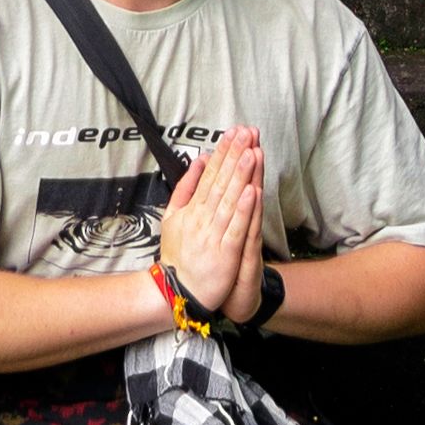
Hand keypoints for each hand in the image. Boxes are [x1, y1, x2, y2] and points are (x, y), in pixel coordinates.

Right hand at [159, 126, 262, 326]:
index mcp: (192, 209)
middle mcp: (201, 218)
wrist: (177, 293)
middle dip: (234, 156)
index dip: (223, 153)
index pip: (210, 175)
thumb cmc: (178, 254)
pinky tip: (253, 191)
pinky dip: (244, 210)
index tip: (234, 132)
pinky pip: (236, 229)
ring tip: (252, 152)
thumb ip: (185, 188)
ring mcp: (213, 235)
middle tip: (247, 133)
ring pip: (230, 201)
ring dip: (241, 176)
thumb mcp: (172, 217)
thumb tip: (199, 160)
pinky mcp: (226, 254)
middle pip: (221, 182)